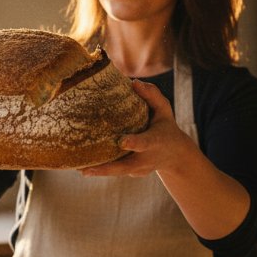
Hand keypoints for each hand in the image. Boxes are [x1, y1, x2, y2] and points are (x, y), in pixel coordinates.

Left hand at [80, 80, 196, 177]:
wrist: (176, 156)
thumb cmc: (165, 127)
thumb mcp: (164, 110)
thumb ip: (152, 95)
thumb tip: (133, 82)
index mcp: (155, 141)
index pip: (144, 142)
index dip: (134, 142)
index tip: (122, 142)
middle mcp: (146, 158)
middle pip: (126, 166)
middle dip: (107, 168)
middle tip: (86, 169)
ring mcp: (139, 169)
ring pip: (118, 172)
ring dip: (99, 171)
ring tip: (80, 169)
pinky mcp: (132, 173)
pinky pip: (115, 171)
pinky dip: (101, 170)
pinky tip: (83, 167)